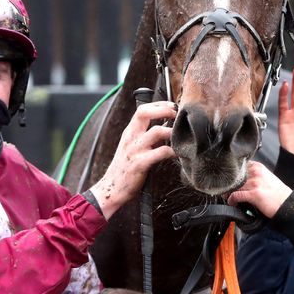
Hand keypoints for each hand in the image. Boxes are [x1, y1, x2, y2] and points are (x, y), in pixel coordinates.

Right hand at [90, 101, 176, 218]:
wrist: (112, 188)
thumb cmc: (125, 168)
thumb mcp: (131, 146)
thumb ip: (143, 135)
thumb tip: (164, 126)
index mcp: (129, 132)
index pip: (142, 109)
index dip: (159, 104)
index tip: (172, 106)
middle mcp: (131, 137)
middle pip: (145, 113)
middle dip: (165, 110)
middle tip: (178, 115)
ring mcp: (135, 150)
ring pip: (157, 131)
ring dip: (172, 131)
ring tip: (182, 135)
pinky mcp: (140, 164)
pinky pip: (161, 152)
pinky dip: (173, 151)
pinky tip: (178, 153)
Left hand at [227, 161, 291, 218]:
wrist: (288, 204)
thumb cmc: (278, 194)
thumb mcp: (267, 178)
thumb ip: (255, 175)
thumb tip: (242, 180)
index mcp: (259, 167)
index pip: (239, 166)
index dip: (232, 174)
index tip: (228, 180)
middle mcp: (256, 173)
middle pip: (235, 176)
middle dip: (228, 184)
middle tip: (225, 190)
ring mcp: (255, 183)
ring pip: (234, 186)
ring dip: (228, 192)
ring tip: (227, 197)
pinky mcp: (254, 194)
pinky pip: (236, 196)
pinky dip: (231, 200)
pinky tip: (232, 202)